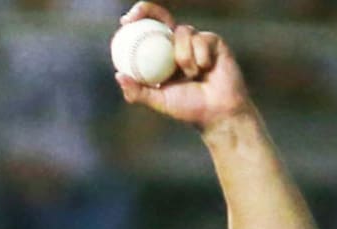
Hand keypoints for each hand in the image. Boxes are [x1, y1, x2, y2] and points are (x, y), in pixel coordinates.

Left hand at [115, 2, 253, 131]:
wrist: (218, 111)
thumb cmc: (188, 108)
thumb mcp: (158, 100)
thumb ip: (138, 91)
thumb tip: (118, 75)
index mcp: (163, 57)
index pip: (148, 34)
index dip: (137, 22)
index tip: (125, 22)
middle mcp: (178, 45)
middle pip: (162, 18)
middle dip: (147, 10)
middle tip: (135, 14)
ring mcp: (196, 40)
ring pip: (183, 32)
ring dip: (183, 56)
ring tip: (192, 75)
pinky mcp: (213, 40)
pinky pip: (201, 39)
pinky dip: (200, 57)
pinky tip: (206, 69)